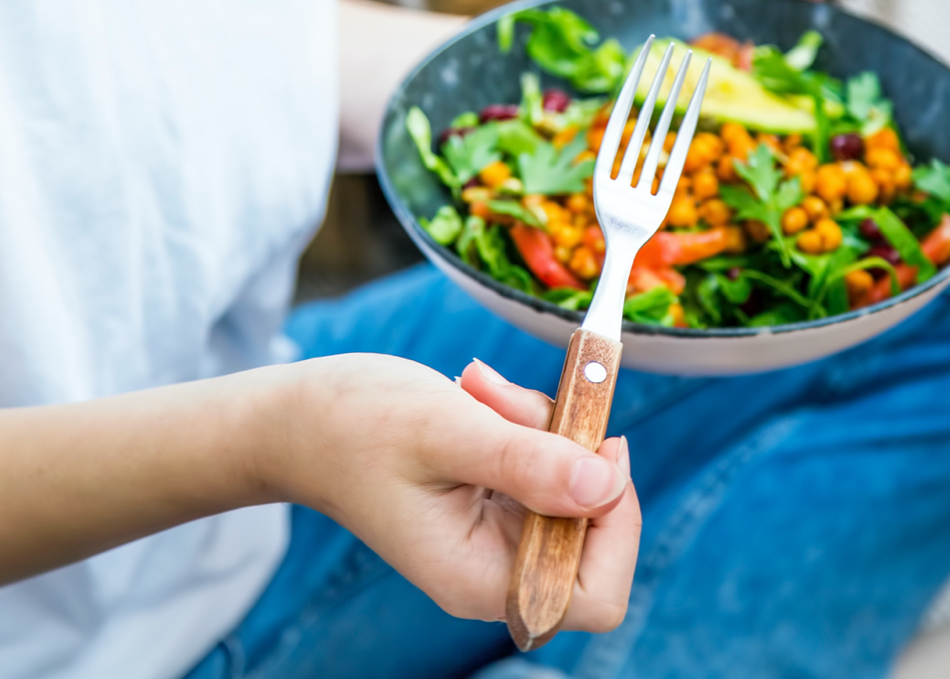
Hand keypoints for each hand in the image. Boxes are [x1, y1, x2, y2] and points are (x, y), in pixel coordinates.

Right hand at [264, 353, 640, 630]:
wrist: (299, 419)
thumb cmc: (353, 427)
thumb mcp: (444, 432)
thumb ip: (525, 461)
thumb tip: (605, 485)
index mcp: (478, 578)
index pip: (593, 594)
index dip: (615, 526)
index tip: (592, 450)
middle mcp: (494, 568)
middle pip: (593, 530)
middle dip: (570, 453)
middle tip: (520, 403)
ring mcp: (496, 533)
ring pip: (573, 482)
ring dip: (543, 423)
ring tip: (479, 390)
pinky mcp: (496, 498)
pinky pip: (547, 458)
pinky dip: (527, 418)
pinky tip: (477, 394)